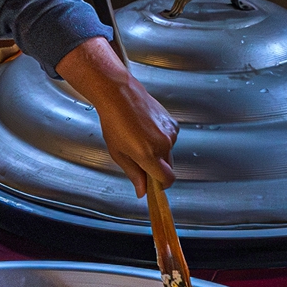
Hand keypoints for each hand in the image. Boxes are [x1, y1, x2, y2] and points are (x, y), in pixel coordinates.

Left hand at [56, 37, 179, 194]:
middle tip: (141, 161)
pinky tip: (147, 130)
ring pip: (169, 153)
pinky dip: (161, 139)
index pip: (166, 179)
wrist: (119, 95)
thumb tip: (142, 191)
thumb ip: (133, 174)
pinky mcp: (172, 123)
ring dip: (158, 152)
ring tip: (140, 139)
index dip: (161, 186)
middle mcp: (163, 144)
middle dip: (157, 169)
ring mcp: (170, 133)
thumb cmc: (114, 122)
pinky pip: (170, 139)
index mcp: (148, 154)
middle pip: (168, 168)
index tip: (154, 187)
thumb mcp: (118, 153)